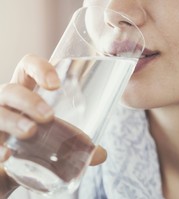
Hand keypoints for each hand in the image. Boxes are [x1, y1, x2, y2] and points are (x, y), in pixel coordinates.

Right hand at [0, 54, 106, 197]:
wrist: (7, 174)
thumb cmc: (32, 150)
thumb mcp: (53, 143)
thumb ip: (74, 146)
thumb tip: (101, 154)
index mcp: (25, 96)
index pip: (27, 69)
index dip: (39, 68)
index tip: (56, 84)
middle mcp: (6, 105)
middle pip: (10, 90)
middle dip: (29, 99)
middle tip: (48, 116)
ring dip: (13, 119)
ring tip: (30, 131)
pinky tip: (6, 155)